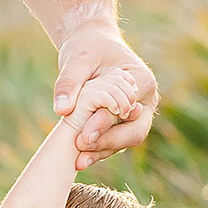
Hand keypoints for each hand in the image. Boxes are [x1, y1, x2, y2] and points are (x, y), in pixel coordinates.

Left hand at [51, 23, 159, 169]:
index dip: (106, 126)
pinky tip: (79, 158)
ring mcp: (136, 114)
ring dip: (101, 152)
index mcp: (142, 81)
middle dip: (107, 144)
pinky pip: (114, 140)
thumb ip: (69, 83)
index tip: (83, 137)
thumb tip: (62, 110)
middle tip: (81, 152)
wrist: (90, 46)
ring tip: (77, 161)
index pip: (128, 111)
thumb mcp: (76, 61)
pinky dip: (98, 149)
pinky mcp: (122, 123)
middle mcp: (145, 101)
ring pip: (124, 141)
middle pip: (134, 132)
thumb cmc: (86, 49)